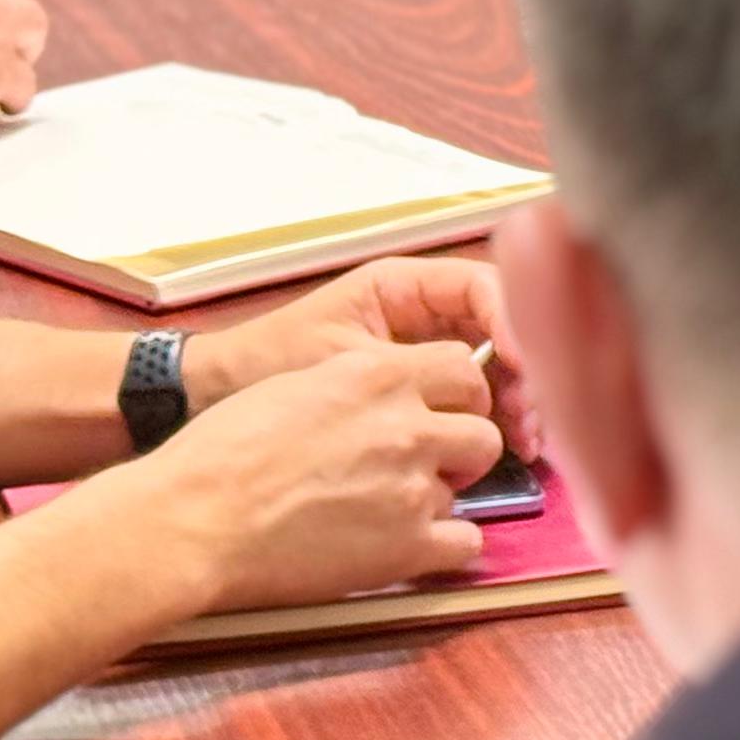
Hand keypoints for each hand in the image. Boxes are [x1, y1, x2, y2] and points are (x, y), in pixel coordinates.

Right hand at [100, 343, 503, 615]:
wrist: (191, 520)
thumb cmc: (220, 454)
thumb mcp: (293, 386)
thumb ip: (354, 386)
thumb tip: (384, 393)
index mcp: (378, 376)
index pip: (464, 368)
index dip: (457, 395)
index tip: (438, 413)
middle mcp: (407, 426)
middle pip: (482, 432)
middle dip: (458, 451)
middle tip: (420, 468)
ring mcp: (413, 487)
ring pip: (464, 491)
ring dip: (434, 500)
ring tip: (381, 512)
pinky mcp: (408, 546)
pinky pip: (467, 544)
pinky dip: (443, 548)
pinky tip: (405, 547)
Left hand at [184, 255, 536, 463]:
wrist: (207, 401)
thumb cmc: (265, 367)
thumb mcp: (346, 362)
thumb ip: (416, 369)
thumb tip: (483, 386)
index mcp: (403, 287)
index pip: (484, 288)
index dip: (515, 324)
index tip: (522, 367)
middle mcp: (422, 315)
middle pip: (503, 331)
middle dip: (527, 374)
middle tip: (532, 421)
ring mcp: (423, 355)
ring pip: (496, 369)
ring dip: (518, 404)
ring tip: (526, 446)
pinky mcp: (418, 395)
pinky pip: (472, 401)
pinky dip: (492, 424)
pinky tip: (505, 452)